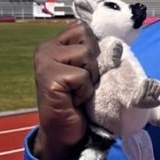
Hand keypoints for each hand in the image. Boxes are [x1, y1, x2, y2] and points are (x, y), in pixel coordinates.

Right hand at [32, 21, 99, 159]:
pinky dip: (85, 91)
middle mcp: (46, 49)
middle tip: (82, 82)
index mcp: (55, 43)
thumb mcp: (88, 70)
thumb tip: (114, 44)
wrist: (66, 131)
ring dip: (90, 77)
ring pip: (87, 55)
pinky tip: (73, 100)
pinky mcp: (49, 78)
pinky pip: (82, 76)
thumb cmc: (80, 99)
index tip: (87, 69)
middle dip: (94, 62)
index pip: (82, 27)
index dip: (94, 47)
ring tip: (78, 91)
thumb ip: (93, 52)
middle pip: (87, 37)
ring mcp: (44, 63)